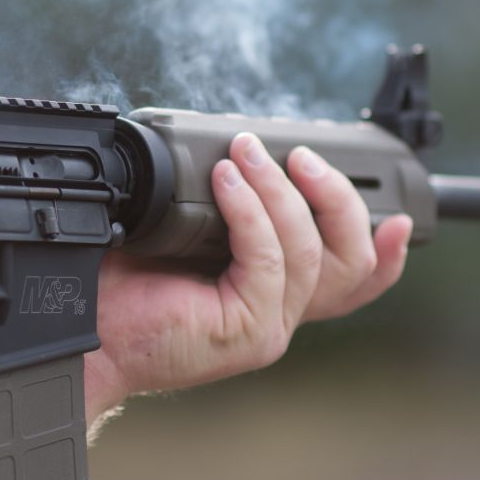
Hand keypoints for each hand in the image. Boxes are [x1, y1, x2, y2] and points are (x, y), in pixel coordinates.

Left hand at [84, 133, 410, 417]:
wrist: (80, 330)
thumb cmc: (121, 282)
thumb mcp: (184, 233)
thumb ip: (225, 208)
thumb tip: (244, 149)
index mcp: (272, 295)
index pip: (352, 283)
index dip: (385, 252)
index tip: (399, 216)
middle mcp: (278, 315)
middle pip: (350, 262)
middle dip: (337, 198)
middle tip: (301, 155)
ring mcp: (266, 327)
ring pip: (311, 253)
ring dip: (283, 190)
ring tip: (248, 151)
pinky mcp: (245, 329)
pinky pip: (268, 258)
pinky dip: (250, 211)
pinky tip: (227, 181)